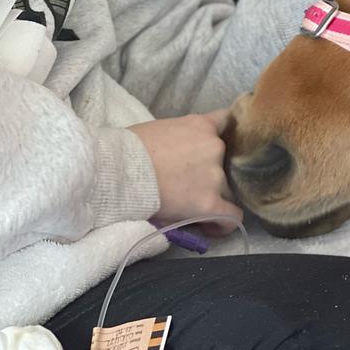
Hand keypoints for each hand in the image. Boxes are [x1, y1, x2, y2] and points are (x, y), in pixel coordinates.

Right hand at [129, 109, 241, 235]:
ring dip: (212, 197)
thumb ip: (183, 138)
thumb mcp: (163, 129)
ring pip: (226, 191)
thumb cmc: (130, 148)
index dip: (220, 138)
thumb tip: (184, 154)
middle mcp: (215, 147)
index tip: (210, 150)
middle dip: (211, 173)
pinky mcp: (209, 204)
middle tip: (189, 185)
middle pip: (225, 163)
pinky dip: (222, 223)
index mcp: (202, 125)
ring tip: (189, 207)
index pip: (226, 123)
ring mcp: (215, 176)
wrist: (119, 171)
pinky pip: (230, 216)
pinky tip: (211, 226)